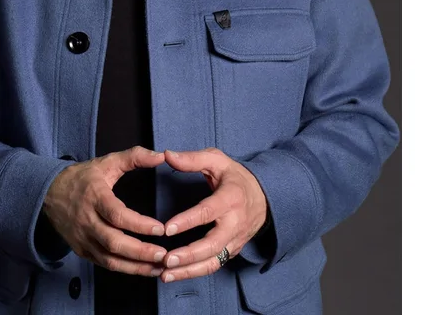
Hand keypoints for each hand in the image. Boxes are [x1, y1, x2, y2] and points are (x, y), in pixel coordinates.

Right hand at [42, 146, 168, 275]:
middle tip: (164, 255)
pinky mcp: (82, 250)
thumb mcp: (106, 162)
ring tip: (159, 268)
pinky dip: (124, 269)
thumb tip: (160, 156)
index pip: (117, 215)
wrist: (48, 192)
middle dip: (140, 252)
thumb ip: (134, 157)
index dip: (139, 224)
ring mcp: (83, 238)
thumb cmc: (82, 178)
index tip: (161, 229)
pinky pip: (104, 264)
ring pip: (109, 259)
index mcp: (95, 197)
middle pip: (114, 242)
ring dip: (135, 267)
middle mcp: (87, 220)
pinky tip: (143, 269)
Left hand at [158, 148, 267, 282]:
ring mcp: (235, 239)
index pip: (208, 212)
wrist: (265, 197)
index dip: (187, 221)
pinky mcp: (233, 250)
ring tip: (165, 274)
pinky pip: (214, 265)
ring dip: (189, 270)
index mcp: (230, 198)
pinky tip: (175, 275)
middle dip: (189, 255)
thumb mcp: (217, 161)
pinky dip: (195, 273)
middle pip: (213, 244)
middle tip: (166, 260)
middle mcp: (235, 222)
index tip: (167, 228)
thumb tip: (167, 155)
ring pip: (214, 260)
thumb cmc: (235, 178)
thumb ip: (192, 159)